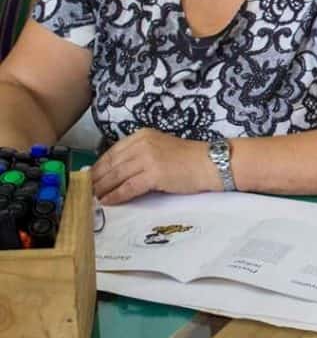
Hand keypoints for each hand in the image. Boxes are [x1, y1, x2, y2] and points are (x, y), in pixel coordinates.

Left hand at [91, 129, 220, 204]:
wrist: (209, 164)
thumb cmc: (188, 159)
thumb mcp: (160, 149)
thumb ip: (139, 155)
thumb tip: (116, 172)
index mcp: (142, 135)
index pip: (113, 152)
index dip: (98, 166)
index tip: (89, 178)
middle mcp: (142, 143)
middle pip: (111, 164)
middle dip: (96, 179)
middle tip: (85, 191)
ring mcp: (148, 158)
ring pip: (116, 176)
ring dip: (102, 189)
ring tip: (93, 198)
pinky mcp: (154, 174)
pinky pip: (128, 187)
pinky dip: (116, 196)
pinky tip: (108, 202)